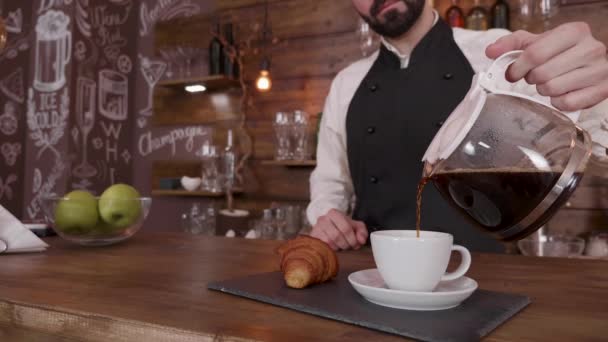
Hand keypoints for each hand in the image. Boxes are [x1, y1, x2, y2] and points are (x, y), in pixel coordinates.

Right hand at [310, 209, 367, 250]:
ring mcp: (316, 228)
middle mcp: (323, 219)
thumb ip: (362, 231)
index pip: (345, 228)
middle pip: (337, 236)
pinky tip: (335, 247)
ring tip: (342, 246)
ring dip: (339, 247)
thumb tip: (361, 240)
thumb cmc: (342, 226)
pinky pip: (323, 246)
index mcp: (334, 213)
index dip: (353, 239)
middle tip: (350, 246)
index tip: (356, 244)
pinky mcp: (313, 237)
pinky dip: (331, 249)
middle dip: (346, 244)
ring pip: (329, 242)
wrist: (327, 226)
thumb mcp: (355, 226)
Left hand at [486, 22, 607, 110]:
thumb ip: (511, 44)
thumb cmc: (560, 52)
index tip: (513, 73)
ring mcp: (600, 70)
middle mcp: (591, 48)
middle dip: (532, 79)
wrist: (589, 63)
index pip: (535, 53)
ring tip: (551, 82)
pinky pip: (567, 104)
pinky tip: (562, 93)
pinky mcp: (602, 90)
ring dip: (544, 90)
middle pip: (542, 74)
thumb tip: (491, 51)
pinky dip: (558, 102)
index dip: (518, 67)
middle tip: (536, 77)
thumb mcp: (536, 42)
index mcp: (574, 31)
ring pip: (553, 89)